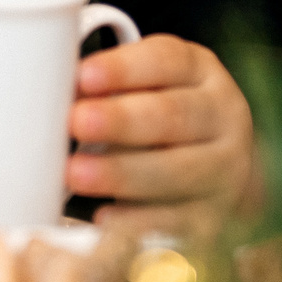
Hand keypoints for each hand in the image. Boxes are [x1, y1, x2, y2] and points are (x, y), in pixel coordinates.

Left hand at [66, 34, 256, 240]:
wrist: (222, 171)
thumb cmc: (167, 117)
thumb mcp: (151, 84)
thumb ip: (112, 83)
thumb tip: (54, 91)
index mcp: (202, 71)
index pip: (166, 60)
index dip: (123, 68)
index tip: (83, 76)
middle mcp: (224, 116)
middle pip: (173, 116)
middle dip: (121, 120)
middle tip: (77, 122)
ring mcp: (226, 169)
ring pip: (177, 171)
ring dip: (122, 173)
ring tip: (76, 173)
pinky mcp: (217, 216)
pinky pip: (178, 221)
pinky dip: (139, 220)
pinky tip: (105, 215)